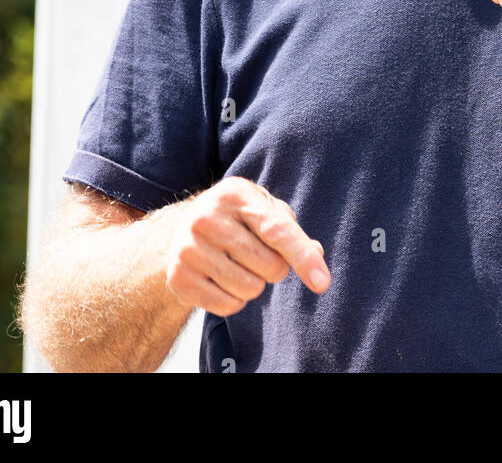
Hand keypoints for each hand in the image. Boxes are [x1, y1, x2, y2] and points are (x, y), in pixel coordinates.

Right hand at [164, 177, 329, 316]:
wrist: (178, 230)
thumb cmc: (236, 218)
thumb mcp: (262, 209)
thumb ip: (291, 229)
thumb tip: (317, 253)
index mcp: (234, 195)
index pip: (277, 230)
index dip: (303, 256)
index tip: (322, 283)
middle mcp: (207, 219)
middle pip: (270, 266)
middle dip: (276, 267)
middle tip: (258, 254)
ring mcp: (189, 249)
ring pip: (251, 289)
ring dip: (255, 284)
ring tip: (238, 265)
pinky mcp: (178, 279)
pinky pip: (229, 307)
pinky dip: (235, 300)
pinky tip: (222, 280)